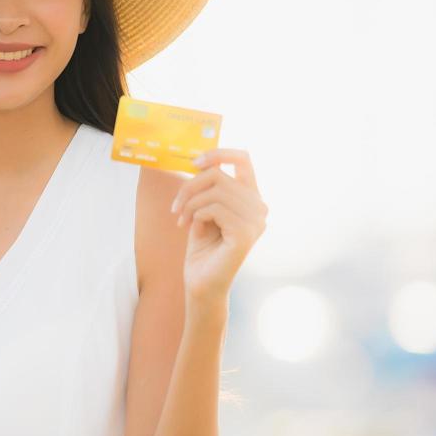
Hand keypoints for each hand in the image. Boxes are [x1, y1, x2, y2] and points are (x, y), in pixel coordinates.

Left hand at [172, 148, 267, 304]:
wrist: (201, 282)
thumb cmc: (202, 247)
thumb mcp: (203, 209)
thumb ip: (208, 188)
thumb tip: (201, 161)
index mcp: (251, 198)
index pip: (244, 159)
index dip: (219, 153)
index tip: (195, 163)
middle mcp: (259, 207)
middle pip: (219, 175)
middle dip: (189, 188)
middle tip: (176, 209)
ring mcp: (256, 221)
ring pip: (215, 191)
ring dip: (190, 204)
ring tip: (183, 220)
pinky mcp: (246, 233)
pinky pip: (215, 209)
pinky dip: (197, 215)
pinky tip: (193, 229)